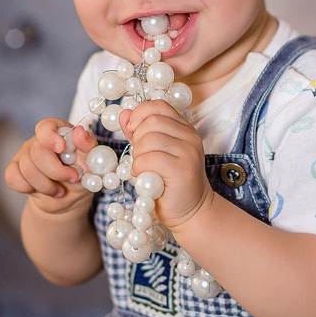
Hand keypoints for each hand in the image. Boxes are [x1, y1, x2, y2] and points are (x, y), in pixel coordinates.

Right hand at [4, 119, 95, 201]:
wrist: (68, 199)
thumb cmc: (81, 175)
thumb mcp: (91, 162)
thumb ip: (87, 147)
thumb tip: (79, 132)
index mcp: (57, 132)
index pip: (45, 127)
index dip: (51, 136)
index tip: (61, 148)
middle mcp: (38, 141)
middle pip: (38, 153)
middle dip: (57, 171)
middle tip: (72, 178)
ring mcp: (24, 155)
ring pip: (27, 170)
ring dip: (47, 186)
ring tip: (60, 190)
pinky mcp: (13, 170)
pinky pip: (13, 178)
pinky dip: (29, 188)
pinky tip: (41, 191)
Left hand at [120, 101, 211, 229]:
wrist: (191, 211)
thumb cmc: (169, 182)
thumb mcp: (153, 152)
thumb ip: (139, 133)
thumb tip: (124, 114)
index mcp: (183, 127)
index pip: (158, 106)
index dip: (139, 114)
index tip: (132, 131)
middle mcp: (189, 136)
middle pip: (151, 121)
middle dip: (137, 139)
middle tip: (140, 157)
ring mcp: (189, 152)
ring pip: (149, 140)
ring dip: (138, 155)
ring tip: (144, 169)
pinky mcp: (183, 169)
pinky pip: (150, 159)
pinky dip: (139, 167)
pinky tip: (143, 176)